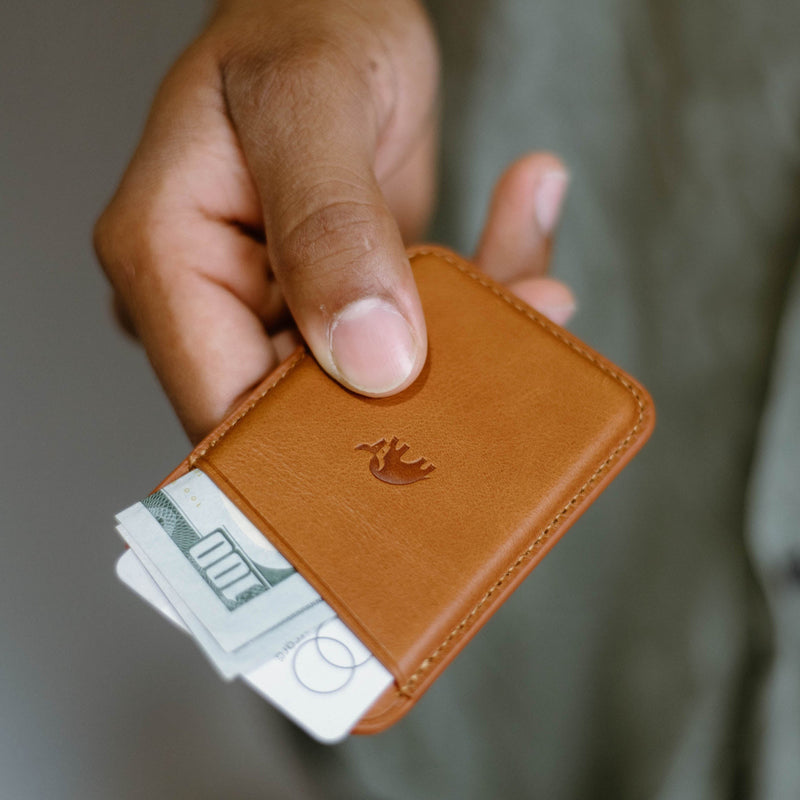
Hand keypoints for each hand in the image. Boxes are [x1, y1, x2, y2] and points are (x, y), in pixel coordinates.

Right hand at [94, 0, 572, 442]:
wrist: (334, 6)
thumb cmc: (300, 20)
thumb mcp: (311, 97)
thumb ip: (331, 225)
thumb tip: (369, 357)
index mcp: (166, 257)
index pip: (225, 404)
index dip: (313, 447)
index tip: (417, 448)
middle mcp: (215, 298)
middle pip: (306, 409)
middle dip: (412, 400)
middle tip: (508, 356)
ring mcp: (279, 305)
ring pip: (375, 382)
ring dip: (467, 346)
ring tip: (536, 293)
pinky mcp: (338, 302)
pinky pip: (411, 334)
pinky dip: (479, 302)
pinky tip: (524, 245)